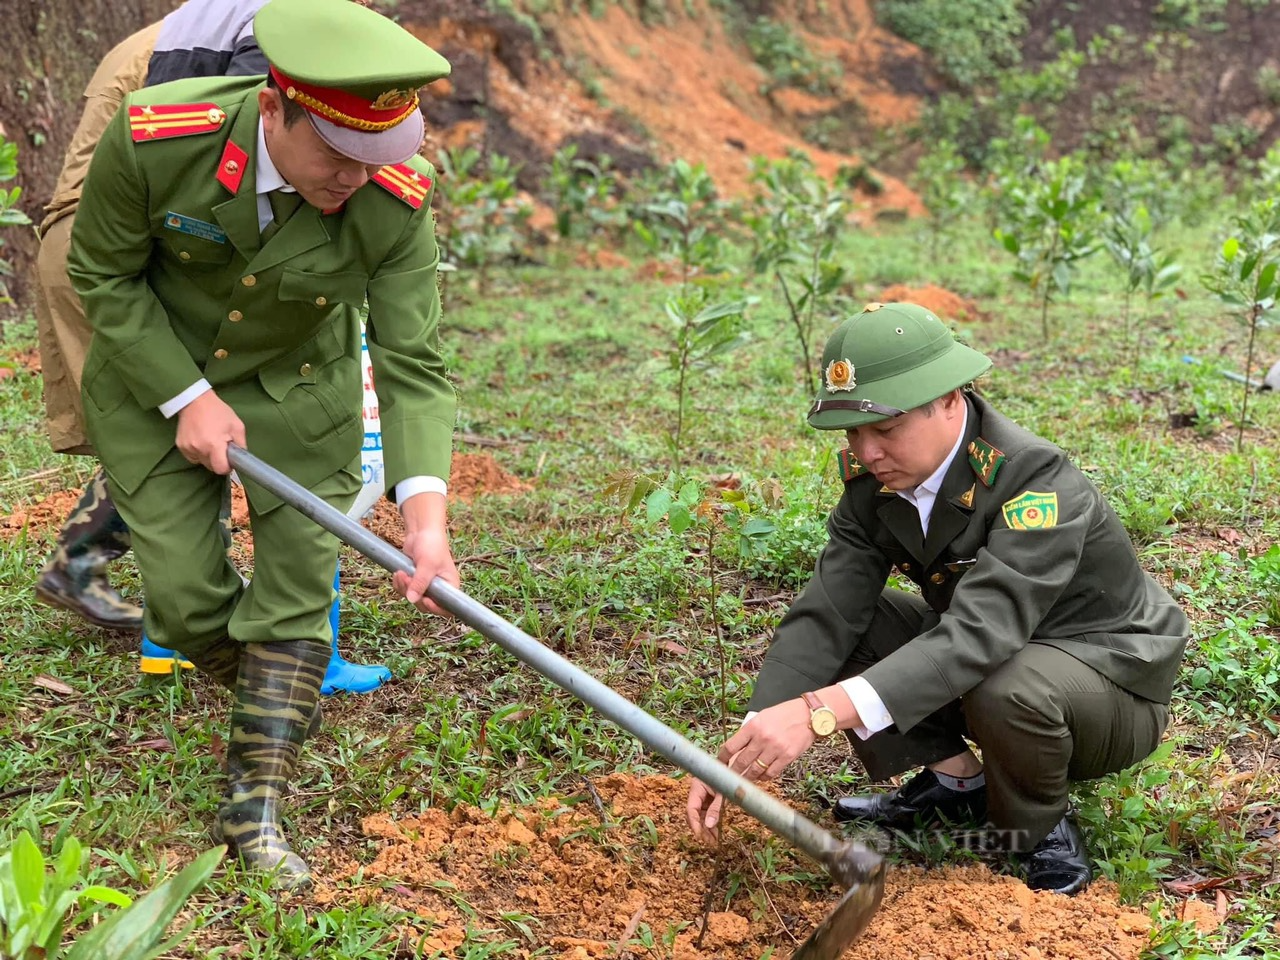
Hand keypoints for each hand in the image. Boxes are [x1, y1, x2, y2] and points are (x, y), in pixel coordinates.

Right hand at [175, 390, 244, 474]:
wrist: (195, 400)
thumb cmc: (218, 411)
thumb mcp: (237, 425)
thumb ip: (241, 444)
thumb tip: (241, 458)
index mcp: (214, 444)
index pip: (220, 469)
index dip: (227, 467)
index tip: (229, 460)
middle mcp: (199, 448)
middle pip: (211, 466)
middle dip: (218, 460)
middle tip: (221, 447)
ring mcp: (187, 448)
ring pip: (201, 462)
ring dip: (207, 456)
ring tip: (210, 441)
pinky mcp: (180, 446)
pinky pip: (192, 457)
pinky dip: (198, 452)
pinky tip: (201, 440)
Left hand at [392, 492, 456, 615]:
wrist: (420, 531)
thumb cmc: (432, 545)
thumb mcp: (427, 564)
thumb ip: (420, 582)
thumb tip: (412, 600)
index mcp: (450, 585)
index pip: (447, 608)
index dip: (436, 609)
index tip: (425, 600)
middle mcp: (440, 588)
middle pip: (425, 605)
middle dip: (414, 594)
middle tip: (407, 579)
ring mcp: (426, 585)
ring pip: (413, 598)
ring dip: (404, 588)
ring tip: (401, 573)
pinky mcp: (415, 581)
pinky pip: (405, 591)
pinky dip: (399, 584)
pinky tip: (399, 573)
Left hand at [685, 700, 816, 840]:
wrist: (809, 715)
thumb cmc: (784, 714)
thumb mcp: (762, 717)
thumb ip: (750, 732)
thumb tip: (736, 749)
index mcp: (753, 726)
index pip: (730, 746)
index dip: (722, 758)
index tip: (719, 764)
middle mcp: (762, 738)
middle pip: (741, 762)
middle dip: (732, 773)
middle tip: (728, 780)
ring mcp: (775, 749)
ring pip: (755, 771)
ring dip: (747, 778)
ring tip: (743, 781)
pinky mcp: (787, 757)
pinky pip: (770, 773)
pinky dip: (763, 777)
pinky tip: (760, 777)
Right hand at [687, 777, 724, 843]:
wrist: (734, 768)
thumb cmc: (728, 777)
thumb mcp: (723, 793)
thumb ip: (716, 808)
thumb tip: (708, 825)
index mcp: (696, 787)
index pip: (691, 808)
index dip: (694, 823)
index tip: (699, 836)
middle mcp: (697, 794)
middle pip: (695, 815)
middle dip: (701, 829)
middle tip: (709, 842)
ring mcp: (703, 798)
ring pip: (701, 816)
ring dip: (706, 829)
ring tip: (713, 841)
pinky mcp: (709, 801)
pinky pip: (707, 814)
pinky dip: (711, 824)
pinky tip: (715, 834)